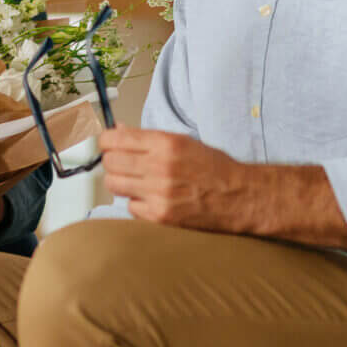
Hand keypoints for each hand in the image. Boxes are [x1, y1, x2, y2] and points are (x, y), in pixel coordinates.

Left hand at [97, 128, 254, 232]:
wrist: (240, 197)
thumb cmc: (215, 168)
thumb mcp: (183, 142)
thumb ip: (148, 138)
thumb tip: (118, 131)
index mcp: (165, 144)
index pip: (114, 139)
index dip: (105, 141)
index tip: (106, 144)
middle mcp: (160, 167)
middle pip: (110, 162)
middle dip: (111, 161)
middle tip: (120, 164)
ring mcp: (159, 193)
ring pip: (114, 185)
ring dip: (119, 182)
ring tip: (133, 181)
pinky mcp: (161, 215)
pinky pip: (129, 206)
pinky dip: (135, 203)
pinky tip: (149, 198)